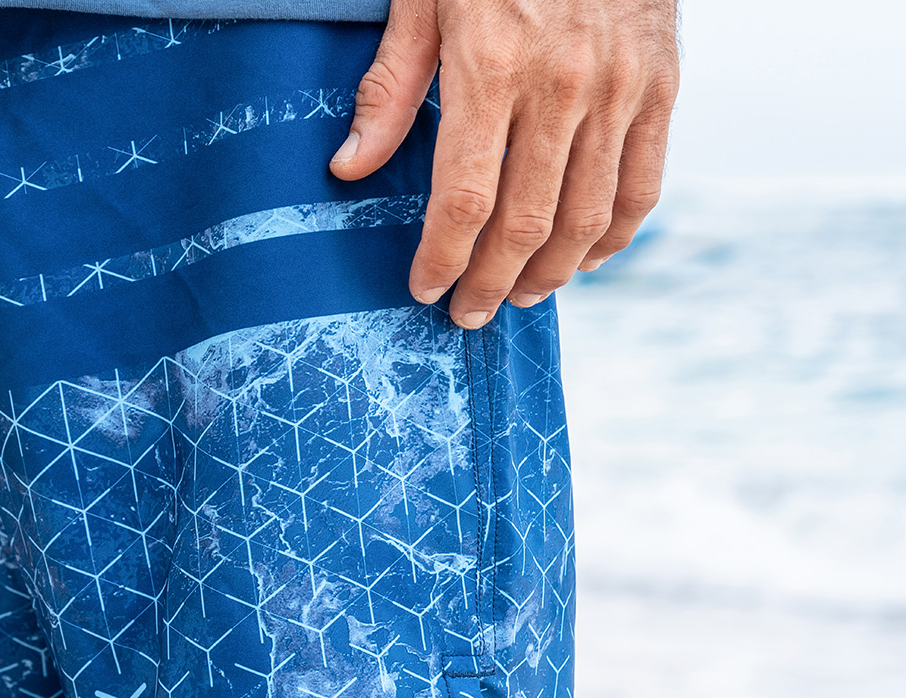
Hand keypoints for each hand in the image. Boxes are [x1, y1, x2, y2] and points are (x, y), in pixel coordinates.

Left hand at [330, 0, 678, 327]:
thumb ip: (389, 88)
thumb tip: (350, 168)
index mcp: (492, 66)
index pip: (465, 198)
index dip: (442, 257)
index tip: (423, 288)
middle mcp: (562, 86)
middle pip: (525, 222)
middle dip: (490, 282)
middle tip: (467, 314)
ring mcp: (620, 87)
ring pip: (587, 217)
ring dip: (551, 274)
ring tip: (518, 298)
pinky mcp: (662, 84)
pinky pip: (643, 183)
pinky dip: (615, 235)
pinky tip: (583, 261)